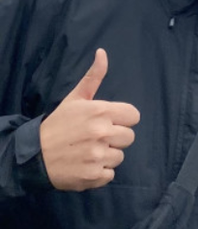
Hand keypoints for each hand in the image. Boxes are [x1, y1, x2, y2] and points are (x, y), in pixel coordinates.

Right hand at [39, 49, 140, 190]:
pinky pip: (110, 174)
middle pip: (129, 137)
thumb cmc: (57, 125)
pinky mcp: (93, 176)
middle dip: (115, 138)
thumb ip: (93, 77)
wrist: (32, 156)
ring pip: (120, 156)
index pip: (134, 116)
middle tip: (95, 138)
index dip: (122, 120)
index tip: (108, 122)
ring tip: (87, 151)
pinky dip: (99, 173)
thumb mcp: (75, 99)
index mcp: (100, 111)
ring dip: (106, 156)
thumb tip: (102, 53)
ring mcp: (98, 156)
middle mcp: (102, 133)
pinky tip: (85, 165)